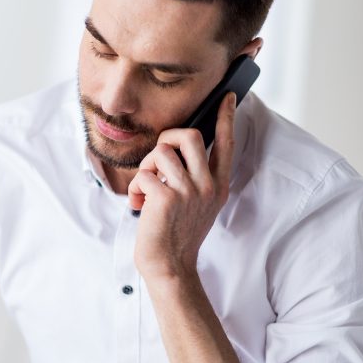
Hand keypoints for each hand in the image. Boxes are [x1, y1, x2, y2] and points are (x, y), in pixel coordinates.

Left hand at [127, 92, 236, 282]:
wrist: (170, 266)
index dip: (226, 117)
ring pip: (161, 151)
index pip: (226, 144)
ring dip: (146, 167)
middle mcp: (208, 186)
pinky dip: (135, 188)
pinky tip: (138, 204)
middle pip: (189, 135)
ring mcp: (189, 191)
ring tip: (146, 188)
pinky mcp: (167, 198)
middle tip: (158, 161)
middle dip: (166, 139)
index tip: (227, 96)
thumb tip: (175, 150)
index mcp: (218, 186)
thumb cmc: (177, 234)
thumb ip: (195, 178)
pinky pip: (144, 173)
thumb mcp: (198, 205)